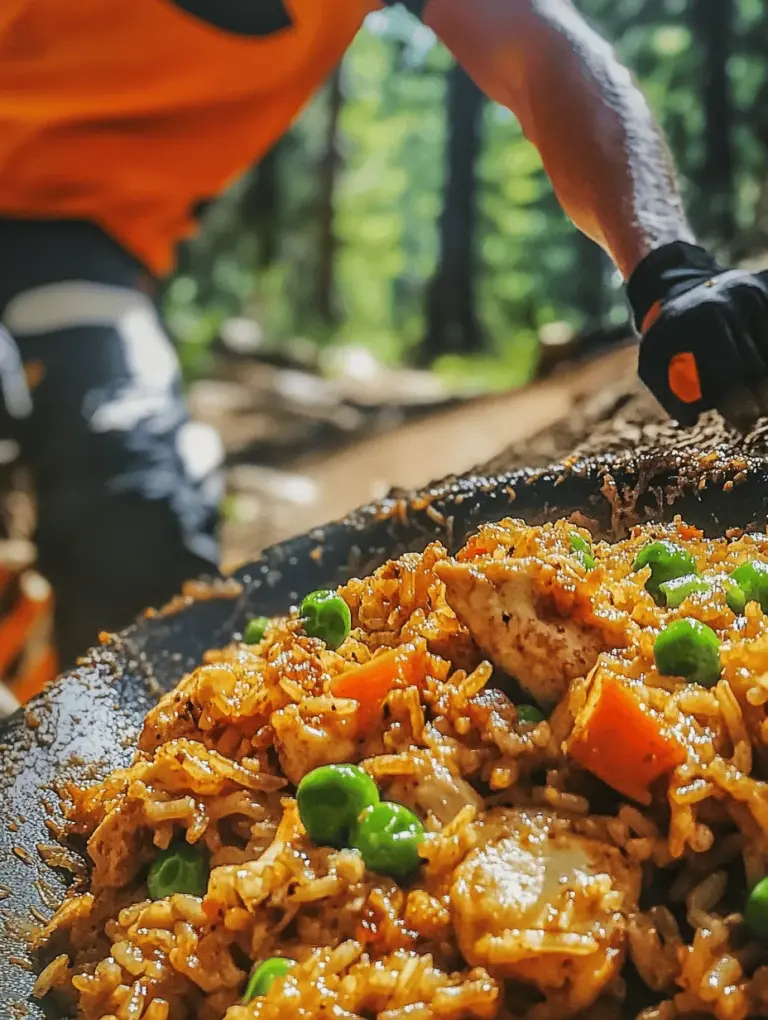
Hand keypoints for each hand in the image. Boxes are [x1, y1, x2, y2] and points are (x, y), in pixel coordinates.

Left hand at [627, 242, 767, 429]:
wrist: (681, 286)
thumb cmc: (667, 336)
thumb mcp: (653, 362)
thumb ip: (668, 394)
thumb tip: (691, 420)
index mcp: (702, 322)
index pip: (729, 371)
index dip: (738, 401)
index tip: (746, 422)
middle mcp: (731, 303)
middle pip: (756, 364)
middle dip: (758, 395)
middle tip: (756, 412)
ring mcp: (753, 294)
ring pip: (767, 351)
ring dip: (765, 376)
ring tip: (756, 392)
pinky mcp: (766, 289)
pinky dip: (765, 353)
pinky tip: (757, 369)